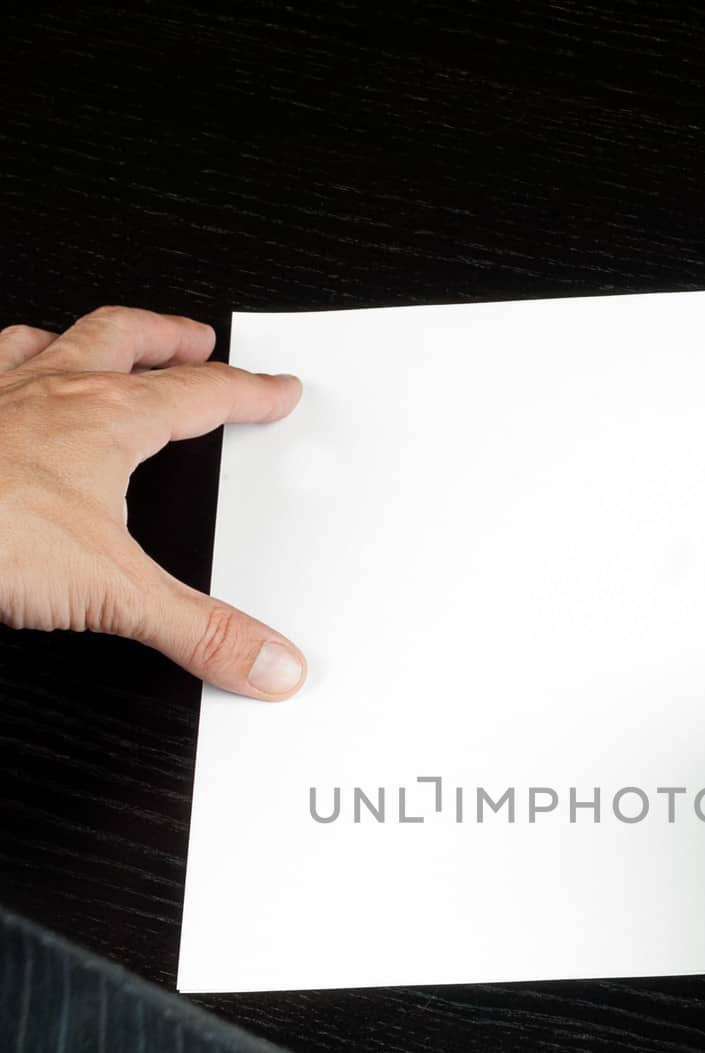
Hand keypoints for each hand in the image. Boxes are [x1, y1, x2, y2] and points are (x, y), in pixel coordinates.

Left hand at [0, 306, 306, 697]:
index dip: (246, 392)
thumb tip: (269, 660)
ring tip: (105, 342)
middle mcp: (50, 393)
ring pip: (52, 341)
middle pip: (124, 340)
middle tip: (196, 338)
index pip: (199, 395)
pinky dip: (2, 363)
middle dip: (168, 337)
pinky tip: (2, 377)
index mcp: (106, 421)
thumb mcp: (115, 595)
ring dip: (86, 338)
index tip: (273, 389)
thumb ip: (199, 630)